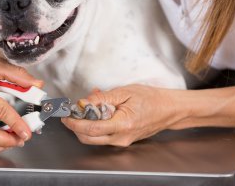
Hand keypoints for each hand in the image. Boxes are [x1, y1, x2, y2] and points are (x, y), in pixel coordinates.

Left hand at [62, 84, 186, 146]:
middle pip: (89, 138)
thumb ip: (102, 98)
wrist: (168, 109)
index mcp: (123, 124)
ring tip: (86, 109)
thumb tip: (83, 102)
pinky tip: (98, 112)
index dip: (75, 123)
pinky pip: (104, 136)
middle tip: (71, 114)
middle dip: (75, 127)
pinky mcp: (123, 141)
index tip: (66, 116)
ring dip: (85, 126)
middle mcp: (121, 137)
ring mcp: (122, 141)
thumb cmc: (150, 98)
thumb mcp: (124, 92)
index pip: (92, 129)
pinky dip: (96, 126)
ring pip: (95, 139)